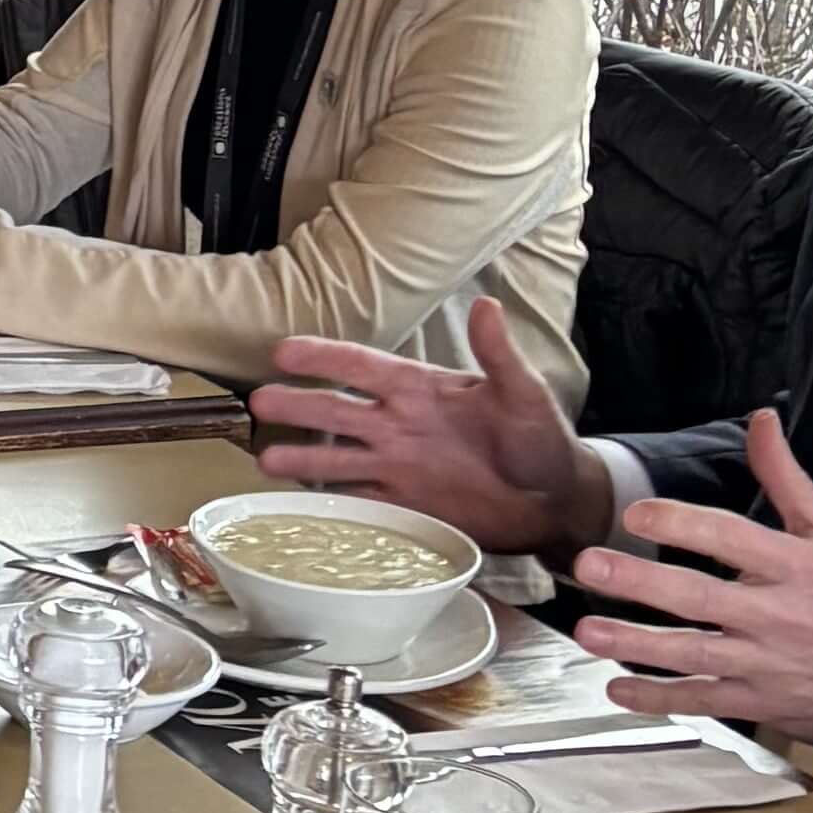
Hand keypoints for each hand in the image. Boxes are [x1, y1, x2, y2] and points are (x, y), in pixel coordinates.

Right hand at [250, 297, 606, 553]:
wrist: (553, 502)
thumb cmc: (542, 442)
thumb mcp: (525, 394)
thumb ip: (499, 356)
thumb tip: (487, 305)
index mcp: (421, 390)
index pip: (363, 367)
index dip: (324, 358)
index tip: (284, 352)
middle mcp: (399, 425)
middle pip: (337, 412)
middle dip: (298, 406)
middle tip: (258, 404)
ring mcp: (398, 467)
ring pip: (338, 459)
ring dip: (303, 457)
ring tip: (264, 460)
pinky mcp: (405, 506)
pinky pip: (357, 502)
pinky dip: (328, 503)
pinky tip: (297, 503)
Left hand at [565, 409, 812, 757]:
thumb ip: (786, 478)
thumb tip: (761, 420)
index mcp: (797, 567)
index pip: (731, 537)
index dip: (682, 522)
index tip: (636, 513)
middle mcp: (778, 615)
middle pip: (700, 597)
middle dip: (641, 581)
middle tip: (590, 567)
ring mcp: (765, 664)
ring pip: (692, 653)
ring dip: (635, 642)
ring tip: (587, 630)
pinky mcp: (758, 703)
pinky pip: (701, 700)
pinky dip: (658, 696)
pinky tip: (616, 686)